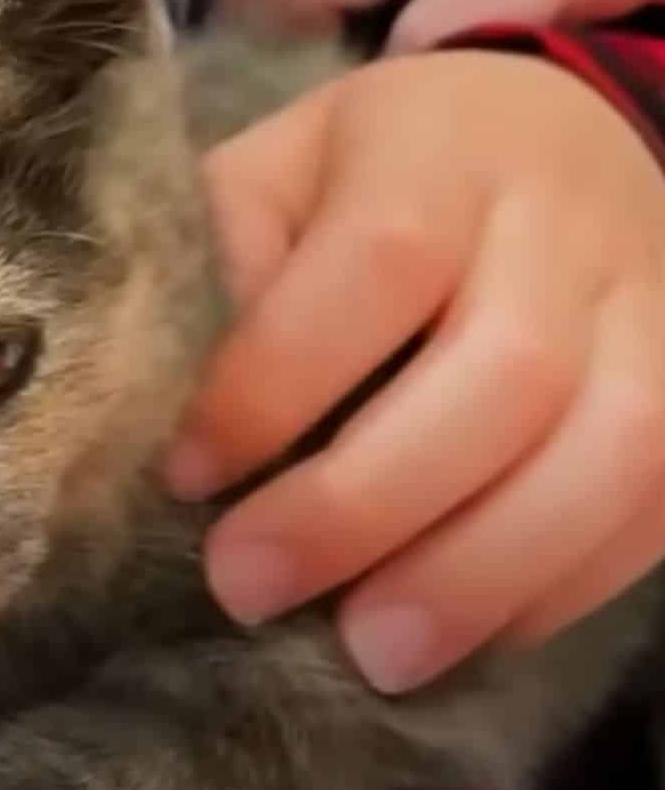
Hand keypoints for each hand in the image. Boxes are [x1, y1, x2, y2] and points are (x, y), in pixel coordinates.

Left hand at [163, 50, 664, 693]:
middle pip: (503, 371)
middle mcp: (567, 221)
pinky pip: (659, 502)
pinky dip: (566, 585)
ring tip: (373, 653)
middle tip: (248, 587)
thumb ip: (223, 260)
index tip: (187, 474)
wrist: (545, 135)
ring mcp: (654, 306)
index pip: (374, 264)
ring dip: (484, 572)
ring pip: (612, 450)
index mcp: (438, 151)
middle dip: (366, 504)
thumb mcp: (273, 174)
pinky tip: (469, 633)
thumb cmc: (371, 171)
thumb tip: (173, 400)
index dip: (276, 382)